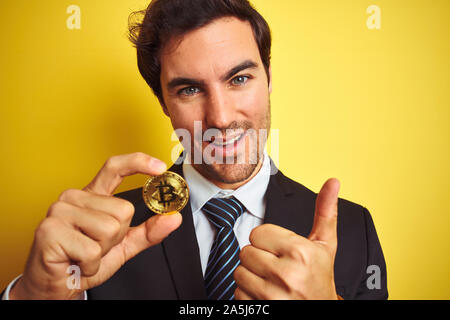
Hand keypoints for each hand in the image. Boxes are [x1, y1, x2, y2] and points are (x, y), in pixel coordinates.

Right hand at [10, 152, 181, 299]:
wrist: (56, 286)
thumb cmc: (84, 261)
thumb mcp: (123, 245)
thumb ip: (148, 231)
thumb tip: (173, 218)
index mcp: (92, 196)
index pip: (115, 168)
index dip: (138, 163)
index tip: (160, 167)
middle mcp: (74, 197)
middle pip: (123, 210)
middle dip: (117, 237)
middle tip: (96, 247)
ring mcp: (60, 211)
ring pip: (110, 229)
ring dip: (103, 251)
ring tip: (84, 254)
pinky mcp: (50, 230)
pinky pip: (92, 249)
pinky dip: (91, 264)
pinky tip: (77, 262)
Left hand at [234, 178, 339, 299]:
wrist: (322, 311)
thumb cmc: (320, 277)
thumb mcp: (325, 245)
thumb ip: (325, 212)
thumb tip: (333, 181)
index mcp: (300, 252)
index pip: (257, 233)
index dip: (268, 241)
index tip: (281, 251)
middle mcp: (287, 274)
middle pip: (245, 252)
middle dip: (259, 258)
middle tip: (277, 267)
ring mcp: (272, 296)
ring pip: (239, 272)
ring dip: (252, 276)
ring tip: (272, 281)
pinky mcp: (261, 309)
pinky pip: (238, 293)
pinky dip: (248, 294)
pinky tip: (267, 295)